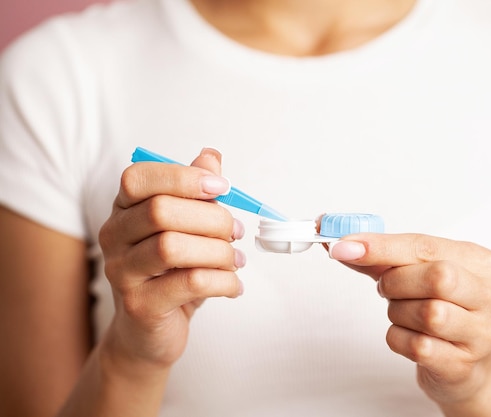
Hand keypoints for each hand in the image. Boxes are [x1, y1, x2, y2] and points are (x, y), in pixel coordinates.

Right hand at [98, 148, 245, 370]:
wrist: (149, 333)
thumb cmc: (171, 275)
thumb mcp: (186, 229)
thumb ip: (196, 192)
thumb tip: (210, 156)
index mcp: (124, 210)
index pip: (138, 178)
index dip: (183, 177)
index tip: (221, 188)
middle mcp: (114, 237)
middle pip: (161, 211)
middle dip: (212, 218)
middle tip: (235, 232)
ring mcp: (122, 273)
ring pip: (172, 247)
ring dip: (219, 251)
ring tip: (236, 260)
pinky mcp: (140, 305)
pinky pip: (189, 283)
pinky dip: (224, 281)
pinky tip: (234, 285)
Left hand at [329, 234, 490, 405]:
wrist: (465, 366)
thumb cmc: (440, 309)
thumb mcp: (417, 275)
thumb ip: (383, 258)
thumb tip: (343, 246)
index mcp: (483, 262)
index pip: (427, 246)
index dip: (382, 246)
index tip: (344, 247)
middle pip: (438, 277)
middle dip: (397, 282)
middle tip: (386, 289)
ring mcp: (483, 334)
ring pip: (430, 314)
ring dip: (398, 312)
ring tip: (401, 313)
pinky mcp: (464, 365)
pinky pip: (418, 347)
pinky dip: (399, 338)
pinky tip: (406, 336)